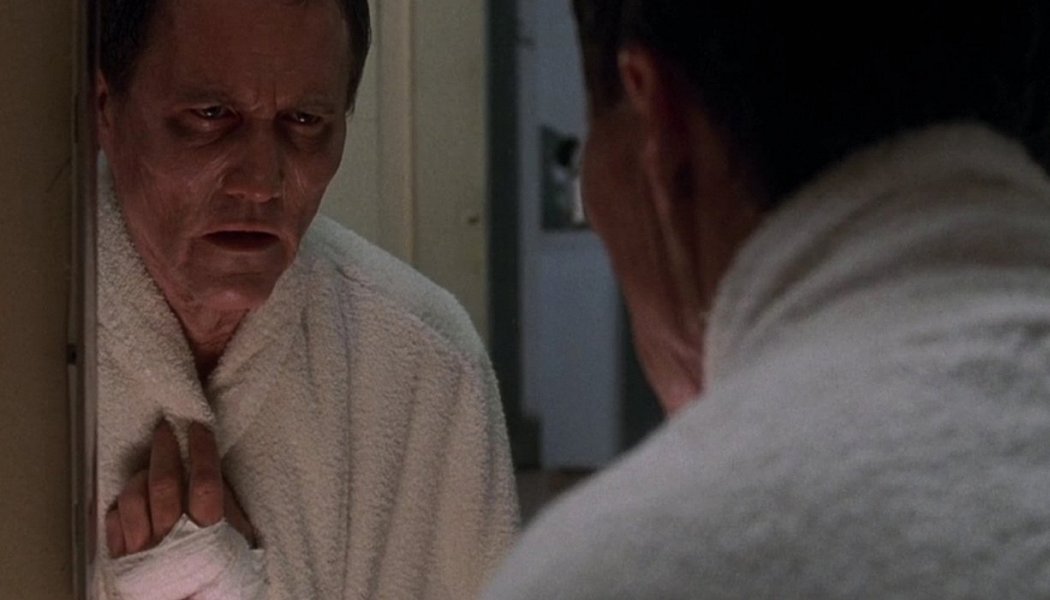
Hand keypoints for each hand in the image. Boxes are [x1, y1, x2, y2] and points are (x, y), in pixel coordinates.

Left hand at [106, 421, 255, 557]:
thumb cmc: (223, 580)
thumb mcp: (241, 544)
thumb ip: (230, 511)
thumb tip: (214, 475)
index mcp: (208, 533)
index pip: (204, 480)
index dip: (201, 450)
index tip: (198, 428)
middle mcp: (172, 538)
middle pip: (165, 483)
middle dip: (165, 450)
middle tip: (166, 429)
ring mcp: (143, 550)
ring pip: (134, 499)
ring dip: (140, 475)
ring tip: (148, 465)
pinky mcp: (122, 562)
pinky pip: (112, 523)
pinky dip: (119, 503)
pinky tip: (129, 497)